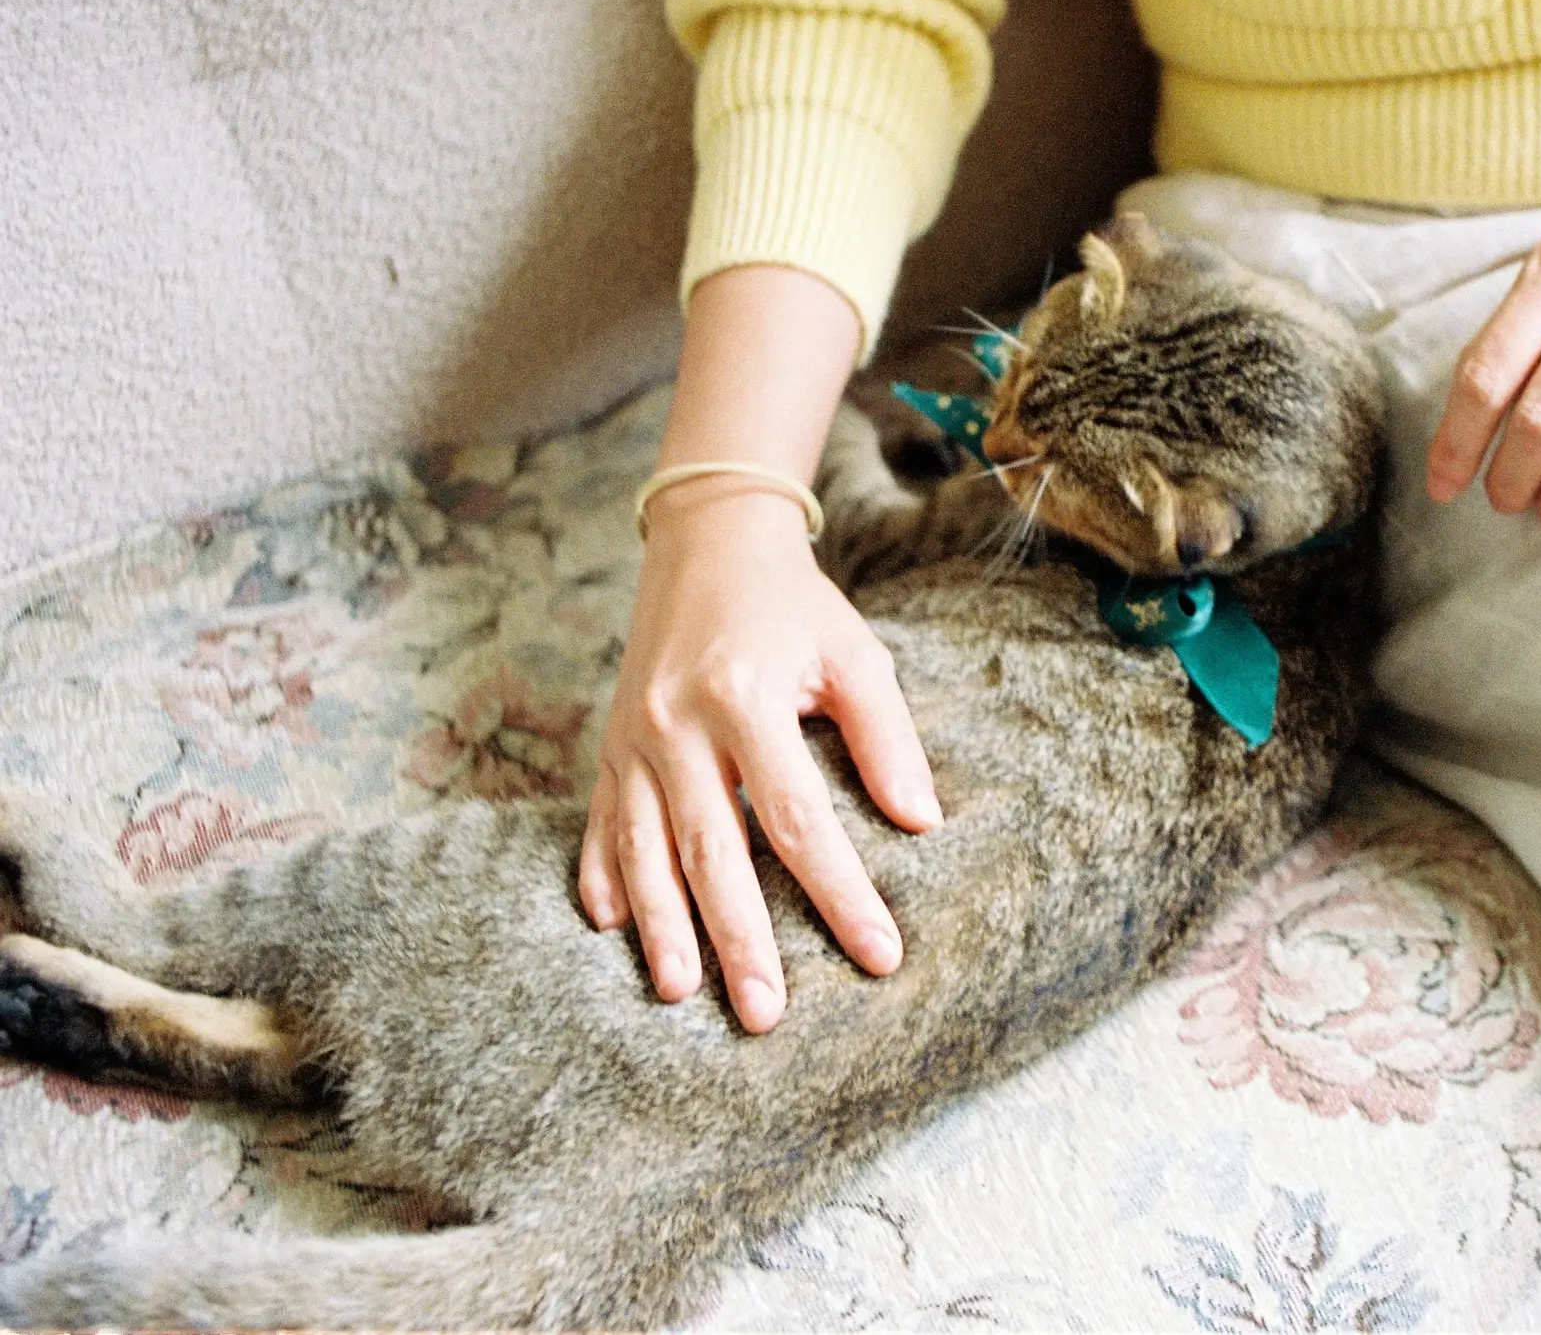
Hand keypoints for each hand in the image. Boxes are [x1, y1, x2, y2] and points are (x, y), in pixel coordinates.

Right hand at [578, 480, 939, 1032]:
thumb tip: (922, 823)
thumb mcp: (854, 653)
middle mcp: (678, 725)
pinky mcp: (608, 746)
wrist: (707, 542)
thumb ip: (886, 736)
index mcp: (744, 699)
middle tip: (766, 1016)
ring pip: (646, 850)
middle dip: (741, 940)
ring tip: (681, 994)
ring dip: (662, 928)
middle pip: (713, 853)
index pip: (798, 819)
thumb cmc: (794, 608)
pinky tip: (611, 927)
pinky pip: (600, 824)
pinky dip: (602, 876)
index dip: (839, 892)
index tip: (879, 953)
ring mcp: (632, 739)